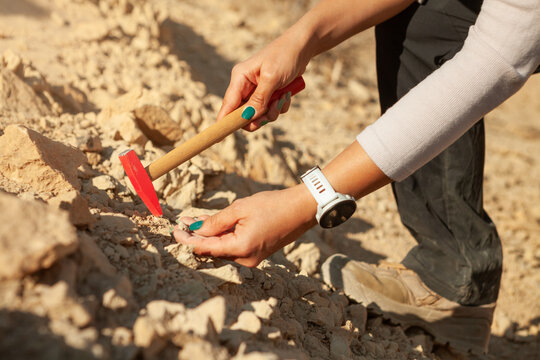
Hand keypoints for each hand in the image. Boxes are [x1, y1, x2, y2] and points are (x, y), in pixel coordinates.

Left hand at [173, 186, 316, 266]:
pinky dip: (222, 238)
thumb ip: (216, 221)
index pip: (205, 247)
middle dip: (196, 237)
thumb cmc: (273, 205)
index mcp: (240, 249)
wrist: (302, 209)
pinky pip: (233, 247)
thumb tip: (196, 229)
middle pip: (212, 251)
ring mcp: (252, 258)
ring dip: (208, 237)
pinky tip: (212, 226)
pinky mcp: (257, 253)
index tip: (175, 229)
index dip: (188, 239)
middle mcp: (245, 259)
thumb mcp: (240, 209)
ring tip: (192, 222)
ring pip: (222, 249)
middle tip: (181, 223)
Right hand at [217, 30, 312, 130]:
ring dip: (272, 112)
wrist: (303, 47)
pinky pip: (270, 110)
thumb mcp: (272, 77)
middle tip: (270, 114)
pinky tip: (287, 95)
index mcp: (239, 78)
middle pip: (243, 114)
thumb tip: (248, 117)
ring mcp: (256, 90)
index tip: (223, 136)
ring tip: (283, 99)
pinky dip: (279, 107)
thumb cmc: (285, 56)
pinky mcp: (268, 94)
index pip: (227, 104)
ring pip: (258, 115)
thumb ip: (259, 99)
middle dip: (258, 117)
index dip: (225, 121)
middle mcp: (245, 85)